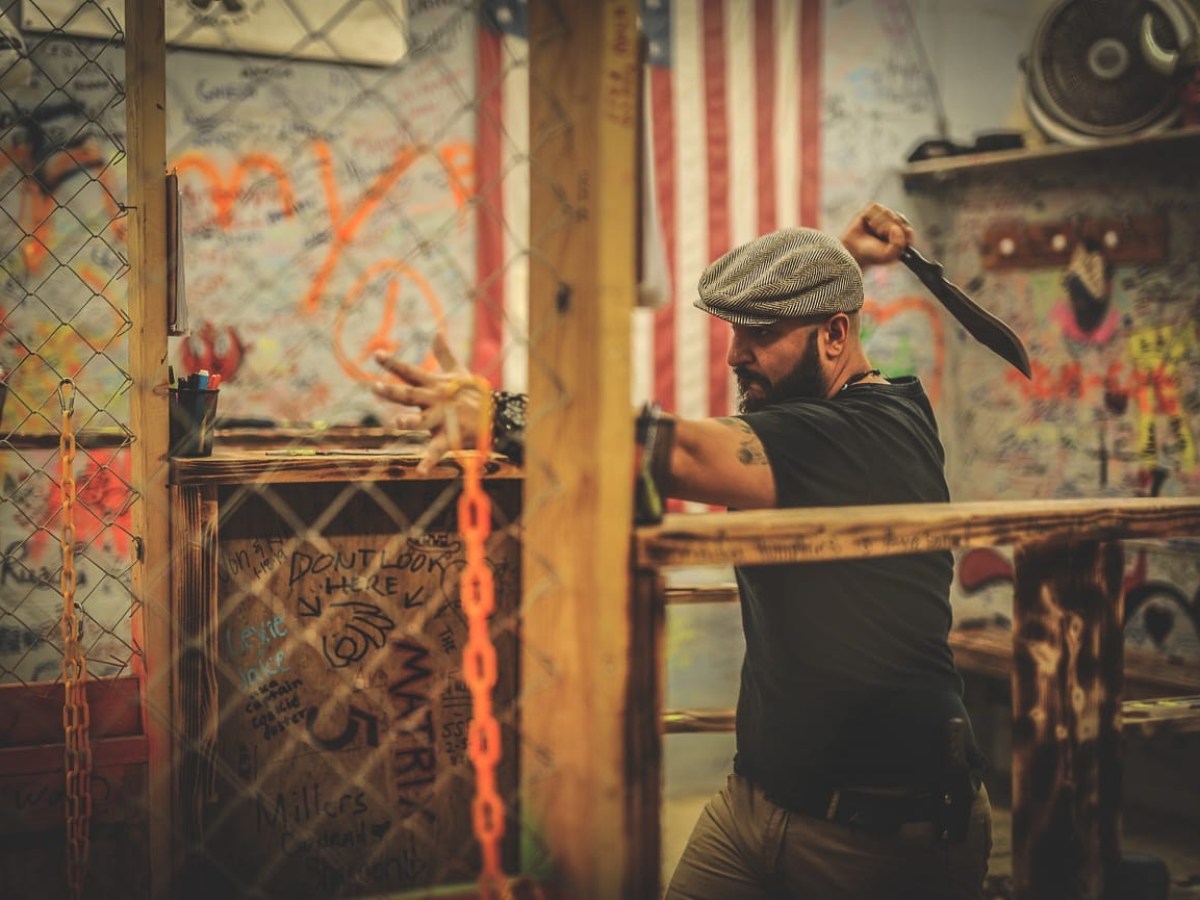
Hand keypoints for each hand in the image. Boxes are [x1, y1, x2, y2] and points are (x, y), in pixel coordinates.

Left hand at [371, 334, 484, 474]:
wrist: (496, 416)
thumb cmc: (472, 394)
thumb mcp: (459, 372)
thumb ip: (444, 354)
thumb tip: (437, 332)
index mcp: (434, 386)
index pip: (410, 373)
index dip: (393, 364)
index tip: (376, 355)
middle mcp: (435, 401)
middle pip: (411, 395)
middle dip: (393, 392)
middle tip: (375, 387)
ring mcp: (442, 419)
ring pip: (422, 421)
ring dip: (409, 422)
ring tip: (396, 424)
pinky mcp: (450, 437)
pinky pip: (437, 451)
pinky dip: (429, 462)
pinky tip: (420, 471)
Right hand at [840, 201, 914, 268]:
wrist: (851, 252)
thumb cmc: (870, 255)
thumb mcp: (889, 255)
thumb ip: (898, 244)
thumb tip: (896, 229)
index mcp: (901, 238)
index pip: (908, 231)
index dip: (900, 234)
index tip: (893, 239)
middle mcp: (894, 226)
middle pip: (898, 219)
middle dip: (888, 229)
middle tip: (880, 237)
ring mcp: (884, 217)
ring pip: (887, 213)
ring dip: (879, 224)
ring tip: (873, 232)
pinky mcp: (873, 211)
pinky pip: (876, 208)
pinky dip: (871, 217)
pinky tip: (868, 225)